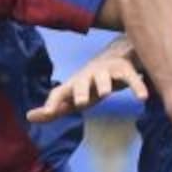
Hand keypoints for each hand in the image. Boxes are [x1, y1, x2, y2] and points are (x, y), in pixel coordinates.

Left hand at [27, 54, 147, 122]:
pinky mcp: (125, 68)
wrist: (116, 55)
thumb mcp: (73, 97)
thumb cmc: (90, 84)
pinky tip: (143, 98)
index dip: (52, 103)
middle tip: (80, 103)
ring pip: (103, 77)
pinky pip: (131, 77)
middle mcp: (87, 76)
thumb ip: (54, 109)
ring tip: (106, 93)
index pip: (59, 93)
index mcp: (74, 85)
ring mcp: (106, 70)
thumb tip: (28, 116)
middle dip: (80, 91)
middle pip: (81, 83)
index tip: (48, 113)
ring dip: (103, 84)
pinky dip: (137, 86)